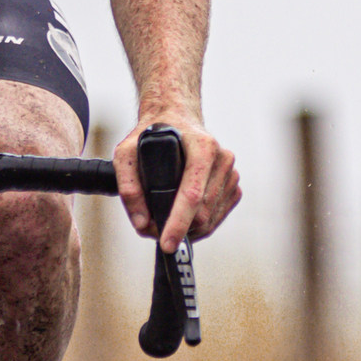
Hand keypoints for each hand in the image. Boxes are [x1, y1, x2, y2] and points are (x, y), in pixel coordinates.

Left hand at [113, 103, 239, 249]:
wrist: (177, 117)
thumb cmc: (153, 134)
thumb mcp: (127, 151)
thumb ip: (128, 186)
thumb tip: (141, 221)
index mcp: (202, 147)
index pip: (192, 195)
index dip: (178, 223)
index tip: (166, 243)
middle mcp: (222, 159)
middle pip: (202, 213)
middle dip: (177, 230)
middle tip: (152, 230)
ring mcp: (231, 173)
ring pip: (210, 220)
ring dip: (188, 231)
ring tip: (165, 224)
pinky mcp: (233, 184)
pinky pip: (218, 217)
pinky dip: (199, 225)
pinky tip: (183, 218)